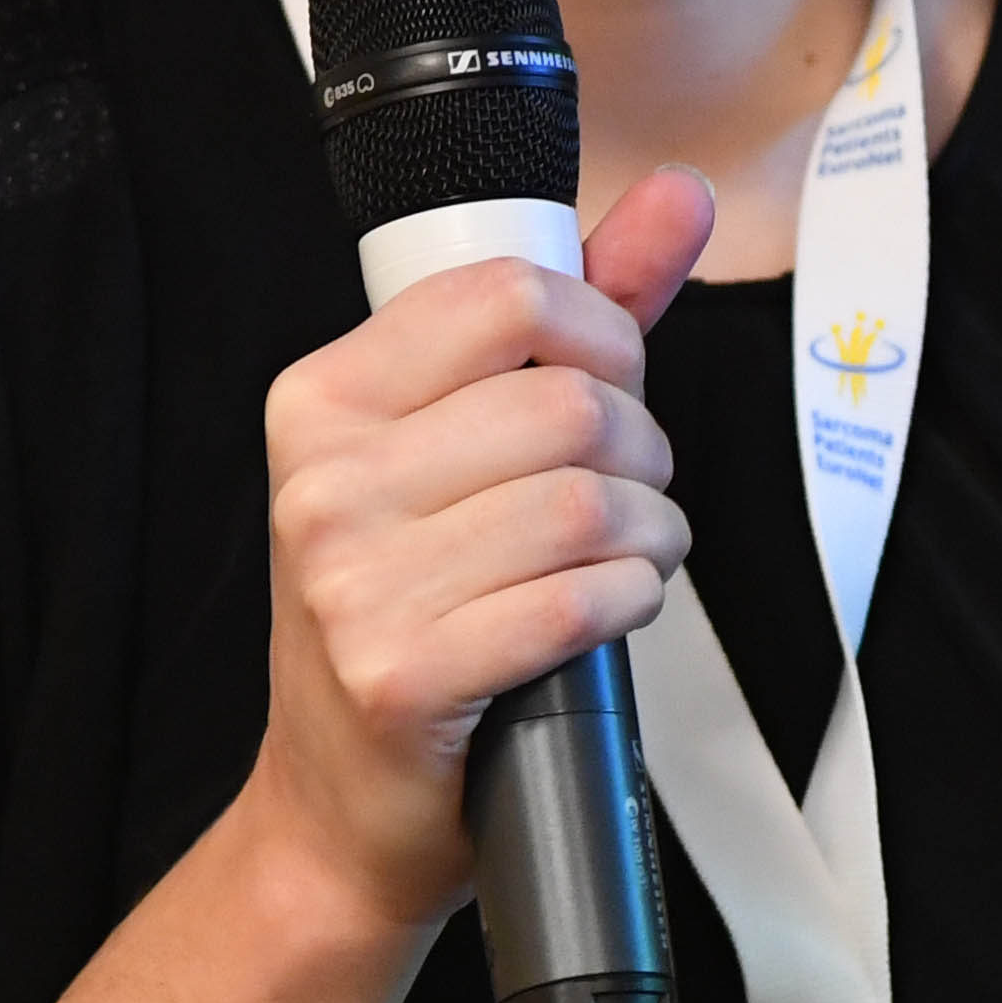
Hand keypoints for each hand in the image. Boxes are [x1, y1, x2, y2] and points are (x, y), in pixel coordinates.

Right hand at [246, 166, 714, 932]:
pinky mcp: (402, 674)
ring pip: (586, 502)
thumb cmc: (410, 609)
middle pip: (568, 403)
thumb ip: (577, 312)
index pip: (506, 294)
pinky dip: (630, 599)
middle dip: (642, 449)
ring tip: (633, 552)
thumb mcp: (460, 447)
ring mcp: (352, 581)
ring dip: (651, 532)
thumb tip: (679, 193)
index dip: (603, 332)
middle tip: (631, 491)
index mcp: (322, 399)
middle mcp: (322, 481)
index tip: (612, 381)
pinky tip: (612, 608)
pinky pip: (580, 598)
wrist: (338, 810)